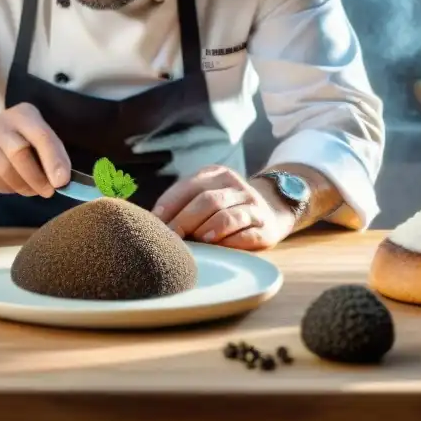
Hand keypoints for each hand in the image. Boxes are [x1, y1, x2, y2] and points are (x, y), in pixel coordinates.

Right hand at [0, 103, 70, 197]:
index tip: (62, 181)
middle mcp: (0, 122)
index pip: (41, 136)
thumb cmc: (16, 140)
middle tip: (48, 191)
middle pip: (20, 153)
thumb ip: (49, 152)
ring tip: (32, 189)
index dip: (54, 160)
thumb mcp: (34, 136)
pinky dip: (8, 188)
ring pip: (6, 171)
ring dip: (24, 186)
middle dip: (38, 177)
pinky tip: (13, 184)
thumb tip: (63, 180)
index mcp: (23, 114)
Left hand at [152, 165, 295, 250]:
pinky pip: (247, 233)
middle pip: (207, 200)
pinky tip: (218, 246)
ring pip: (227, 215)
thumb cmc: (225, 208)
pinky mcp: (265, 227)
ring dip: (208, 229)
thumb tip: (149, 222)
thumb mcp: (206, 195)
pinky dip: (230, 240)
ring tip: (196, 241)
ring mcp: (253, 205)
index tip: (155, 223)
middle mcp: (235, 186)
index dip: (170, 205)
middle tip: (170, 238)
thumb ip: (182, 204)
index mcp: (215, 174)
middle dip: (184, 220)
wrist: (271, 209)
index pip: (188, 186)